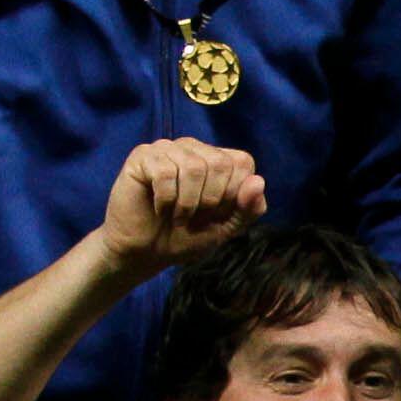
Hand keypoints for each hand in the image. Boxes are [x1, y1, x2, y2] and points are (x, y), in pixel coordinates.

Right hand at [89, 138, 265, 281]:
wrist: (146, 252)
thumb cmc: (187, 237)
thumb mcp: (227, 228)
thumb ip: (249, 208)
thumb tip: (258, 182)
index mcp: (218, 159)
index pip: (243, 162)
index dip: (233, 194)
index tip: (216, 213)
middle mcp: (193, 148)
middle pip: (220, 163)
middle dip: (211, 200)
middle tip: (194, 216)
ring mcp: (167, 149)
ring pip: (192, 167)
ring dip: (187, 203)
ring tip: (177, 215)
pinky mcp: (142, 157)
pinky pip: (164, 172)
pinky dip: (166, 199)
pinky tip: (159, 208)